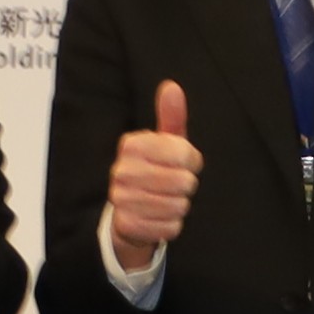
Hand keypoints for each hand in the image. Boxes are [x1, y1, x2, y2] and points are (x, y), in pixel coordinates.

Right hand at [104, 80, 201, 272]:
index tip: (183, 163)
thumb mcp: (164, 143)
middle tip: (174, 185)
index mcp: (132, 145)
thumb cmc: (154, 171)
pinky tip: (159, 217)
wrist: (129, 213)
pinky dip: (171, 225)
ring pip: (179, 206)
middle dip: (186, 186)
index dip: (192, 161)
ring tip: (166, 200)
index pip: (185, 153)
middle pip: (185, 182)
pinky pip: (171, 227)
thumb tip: (171, 86)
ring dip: (179, 206)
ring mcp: (121, 199)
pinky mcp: (127, 225)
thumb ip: (171, 116)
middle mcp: (121, 170)